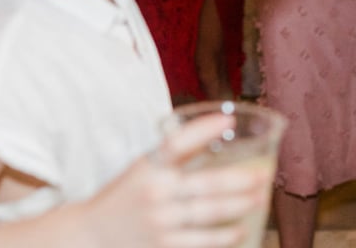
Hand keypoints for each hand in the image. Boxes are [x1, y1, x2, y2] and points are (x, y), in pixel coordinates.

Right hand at [80, 114, 270, 247]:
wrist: (90, 236)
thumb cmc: (125, 196)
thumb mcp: (143, 168)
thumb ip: (177, 154)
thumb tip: (221, 128)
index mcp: (147, 167)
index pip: (175, 144)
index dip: (202, 130)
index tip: (228, 120)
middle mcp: (154, 193)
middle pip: (205, 184)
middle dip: (240, 180)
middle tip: (265, 174)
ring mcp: (159, 222)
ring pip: (208, 213)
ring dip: (239, 206)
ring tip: (260, 197)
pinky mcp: (161, 246)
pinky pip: (200, 242)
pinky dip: (223, 236)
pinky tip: (240, 230)